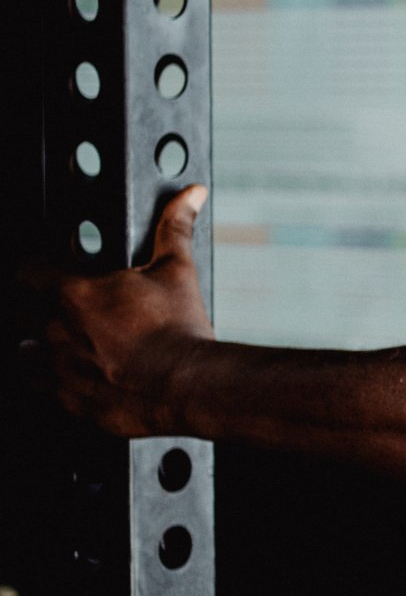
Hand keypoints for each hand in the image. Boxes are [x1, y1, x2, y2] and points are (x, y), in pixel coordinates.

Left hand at [25, 186, 214, 436]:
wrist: (189, 385)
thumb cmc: (180, 331)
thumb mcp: (177, 271)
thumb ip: (174, 228)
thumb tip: (190, 195)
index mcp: (72, 293)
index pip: (28, 273)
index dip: (38, 274)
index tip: (52, 279)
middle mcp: (54, 329)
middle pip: (24, 315)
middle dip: (44, 314)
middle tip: (78, 319)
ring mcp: (57, 368)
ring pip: (28, 353)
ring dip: (44, 350)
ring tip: (79, 351)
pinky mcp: (67, 401)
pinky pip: (43, 390)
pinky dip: (58, 384)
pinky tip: (86, 379)